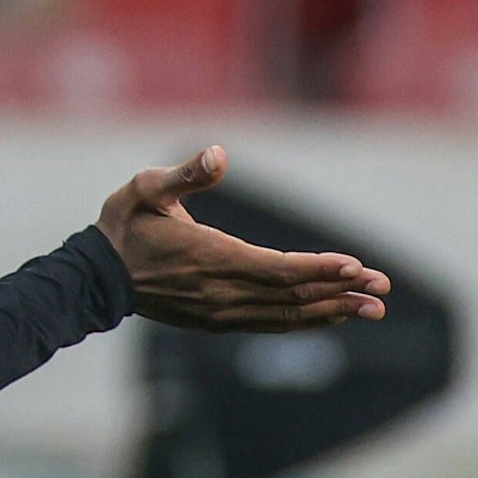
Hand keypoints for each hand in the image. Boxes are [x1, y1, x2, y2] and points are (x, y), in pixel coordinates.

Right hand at [95, 145, 389, 332]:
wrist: (95, 278)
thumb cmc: (124, 225)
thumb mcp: (146, 188)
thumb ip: (185, 175)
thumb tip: (220, 154)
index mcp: (210, 257)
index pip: (278, 269)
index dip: (319, 269)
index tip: (357, 266)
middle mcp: (222, 292)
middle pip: (293, 297)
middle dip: (341, 292)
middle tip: (382, 289)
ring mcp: (221, 312)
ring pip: (287, 315)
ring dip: (332, 311)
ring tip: (371, 307)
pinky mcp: (218, 321)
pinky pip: (271, 323)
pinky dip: (306, 320)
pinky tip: (331, 315)